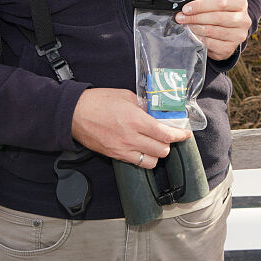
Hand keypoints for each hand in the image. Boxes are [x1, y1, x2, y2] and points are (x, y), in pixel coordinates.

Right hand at [71, 88, 191, 167]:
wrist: (74, 114)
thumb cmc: (99, 101)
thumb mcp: (126, 96)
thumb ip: (144, 105)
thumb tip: (157, 111)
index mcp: (136, 120)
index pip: (166, 134)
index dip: (180, 135)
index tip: (185, 133)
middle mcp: (132, 137)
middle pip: (162, 149)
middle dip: (170, 143)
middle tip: (170, 135)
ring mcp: (123, 149)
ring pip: (152, 161)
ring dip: (158, 153)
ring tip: (156, 144)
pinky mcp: (115, 155)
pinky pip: (137, 163)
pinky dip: (145, 158)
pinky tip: (144, 149)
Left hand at [174, 0, 251, 60]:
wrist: (229, 29)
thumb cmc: (219, 11)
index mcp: (240, 3)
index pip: (221, 2)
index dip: (201, 5)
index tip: (186, 8)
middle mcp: (243, 20)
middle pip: (216, 17)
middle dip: (195, 17)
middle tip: (181, 17)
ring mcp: (238, 36)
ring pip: (212, 31)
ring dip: (195, 28)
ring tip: (186, 24)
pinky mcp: (230, 48)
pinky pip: (210, 44)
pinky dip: (199, 38)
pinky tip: (194, 34)